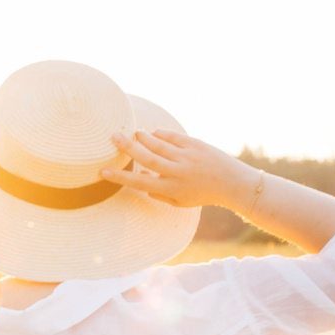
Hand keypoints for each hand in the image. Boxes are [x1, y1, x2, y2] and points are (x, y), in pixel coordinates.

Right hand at [100, 129, 261, 210]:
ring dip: (143, 137)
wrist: (231, 183)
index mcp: (171, 188)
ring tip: (132, 133)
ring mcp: (186, 157)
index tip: (103, 171)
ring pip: (158, 144)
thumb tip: (141, 181)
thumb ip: (160, 193)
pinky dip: (160, 134)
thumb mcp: (180, 201)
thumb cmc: (202, 193)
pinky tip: (153, 133)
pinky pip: (171, 136)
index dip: (120, 177)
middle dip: (127, 147)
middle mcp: (177, 172)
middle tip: (113, 136)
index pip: (139, 182)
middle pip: (146, 158)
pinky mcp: (194, 144)